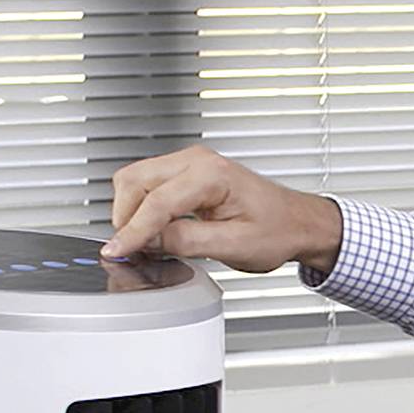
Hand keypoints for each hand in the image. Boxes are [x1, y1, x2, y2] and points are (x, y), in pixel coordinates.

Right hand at [104, 145, 345, 275]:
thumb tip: (148, 241)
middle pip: (134, 181)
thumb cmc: (278, 230)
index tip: (116, 251)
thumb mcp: (234, 246)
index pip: (157, 202)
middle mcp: (197, 161)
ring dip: (130, 210)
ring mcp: (189, 162)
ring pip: (134, 179)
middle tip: (130, 249)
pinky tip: (152, 229)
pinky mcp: (184, 172)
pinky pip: (147, 183)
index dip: (132, 231)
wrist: (297, 222)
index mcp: (212, 175)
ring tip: (143, 241)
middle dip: (125, 217)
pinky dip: (140, 205)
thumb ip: (187, 241)